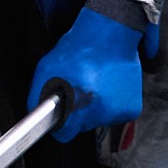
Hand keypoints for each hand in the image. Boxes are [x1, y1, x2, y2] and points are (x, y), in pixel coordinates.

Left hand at [31, 5, 150, 141]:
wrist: (111, 34)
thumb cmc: (79, 48)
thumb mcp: (46, 68)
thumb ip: (37, 95)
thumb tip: (36, 115)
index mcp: (78, 102)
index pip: (65, 134)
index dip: (60, 125)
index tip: (60, 118)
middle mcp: (101, 110)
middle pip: (82, 127)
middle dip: (78, 113)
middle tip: (79, 90)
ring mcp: (118, 111)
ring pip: (99, 120)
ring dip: (95, 107)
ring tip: (94, 84)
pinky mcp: (132, 109)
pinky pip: (115, 115)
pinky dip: (112, 104)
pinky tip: (108, 86)